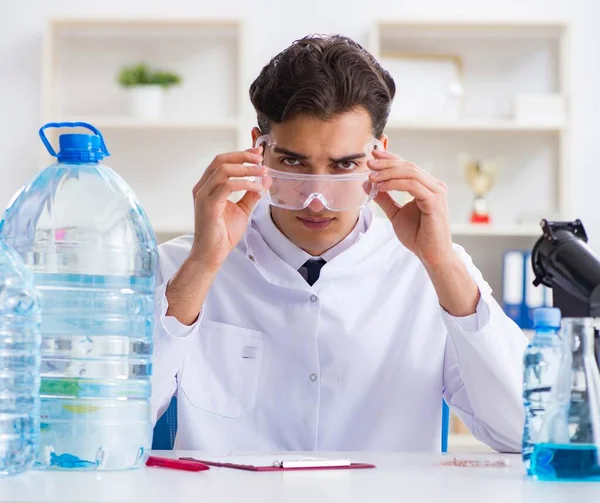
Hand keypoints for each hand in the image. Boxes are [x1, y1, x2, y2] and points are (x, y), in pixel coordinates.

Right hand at [190, 147, 268, 271]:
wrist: (212, 254)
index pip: (223, 162)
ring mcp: (203, 195)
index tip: (257, 152)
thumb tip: (264, 180)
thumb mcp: (242, 210)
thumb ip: (251, 194)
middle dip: (242, 156)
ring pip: (223, 169)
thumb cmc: (222, 234)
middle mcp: (203, 188)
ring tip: (262, 171)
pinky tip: (257, 187)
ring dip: (246, 168)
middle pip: (221, 160)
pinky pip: (227, 186)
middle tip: (260, 158)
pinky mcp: (208, 205)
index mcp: (208, 186)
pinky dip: (245, 184)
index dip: (240, 154)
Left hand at [368, 149, 452, 268]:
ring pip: (410, 173)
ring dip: (388, 173)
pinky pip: (412, 185)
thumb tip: (368, 183)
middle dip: (386, 163)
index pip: (407, 166)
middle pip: (408, 166)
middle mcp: (434, 186)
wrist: (432, 254)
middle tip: (369, 162)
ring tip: (372, 177)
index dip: (390, 158)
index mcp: (427, 186)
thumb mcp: (396, 213)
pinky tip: (381, 187)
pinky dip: (395, 184)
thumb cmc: (418, 236)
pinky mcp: (434, 201)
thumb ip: (384, 198)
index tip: (373, 155)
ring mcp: (437, 192)